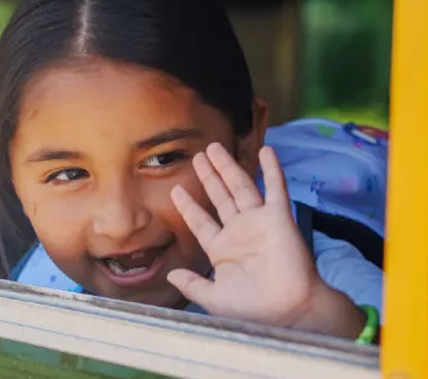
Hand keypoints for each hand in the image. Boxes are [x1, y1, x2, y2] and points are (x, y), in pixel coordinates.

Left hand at [167, 143, 325, 327]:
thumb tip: (169, 276)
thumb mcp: (212, 297)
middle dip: (208, 177)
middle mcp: (239, 232)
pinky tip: (266, 151)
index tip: (176, 189)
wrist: (288, 311)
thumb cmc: (251, 308)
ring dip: (228, 167)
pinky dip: (272, 169)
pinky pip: (275, 188)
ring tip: (214, 147)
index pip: (201, 221)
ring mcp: (259, 222)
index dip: (188, 206)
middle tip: (197, 156)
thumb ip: (191, 285)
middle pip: (219, 197)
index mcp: (222, 249)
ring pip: (240, 187)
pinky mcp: (279, 218)